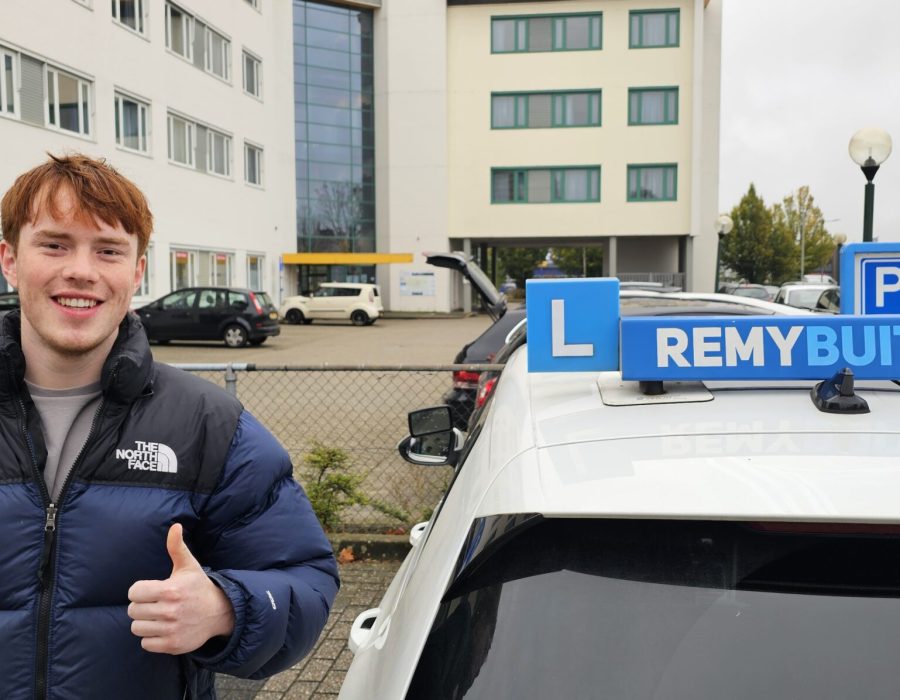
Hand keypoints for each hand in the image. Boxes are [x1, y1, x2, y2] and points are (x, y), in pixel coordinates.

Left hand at [128, 523, 234, 653]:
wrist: (219, 613)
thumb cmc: (198, 587)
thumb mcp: (188, 566)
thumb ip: (177, 547)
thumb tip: (175, 526)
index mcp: (170, 590)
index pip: (134, 592)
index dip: (140, 590)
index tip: (151, 590)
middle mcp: (170, 611)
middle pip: (133, 611)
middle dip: (142, 606)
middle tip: (155, 603)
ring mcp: (171, 629)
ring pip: (137, 628)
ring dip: (145, 622)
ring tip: (159, 616)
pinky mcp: (172, 645)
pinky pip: (145, 643)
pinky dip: (151, 637)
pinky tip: (163, 628)